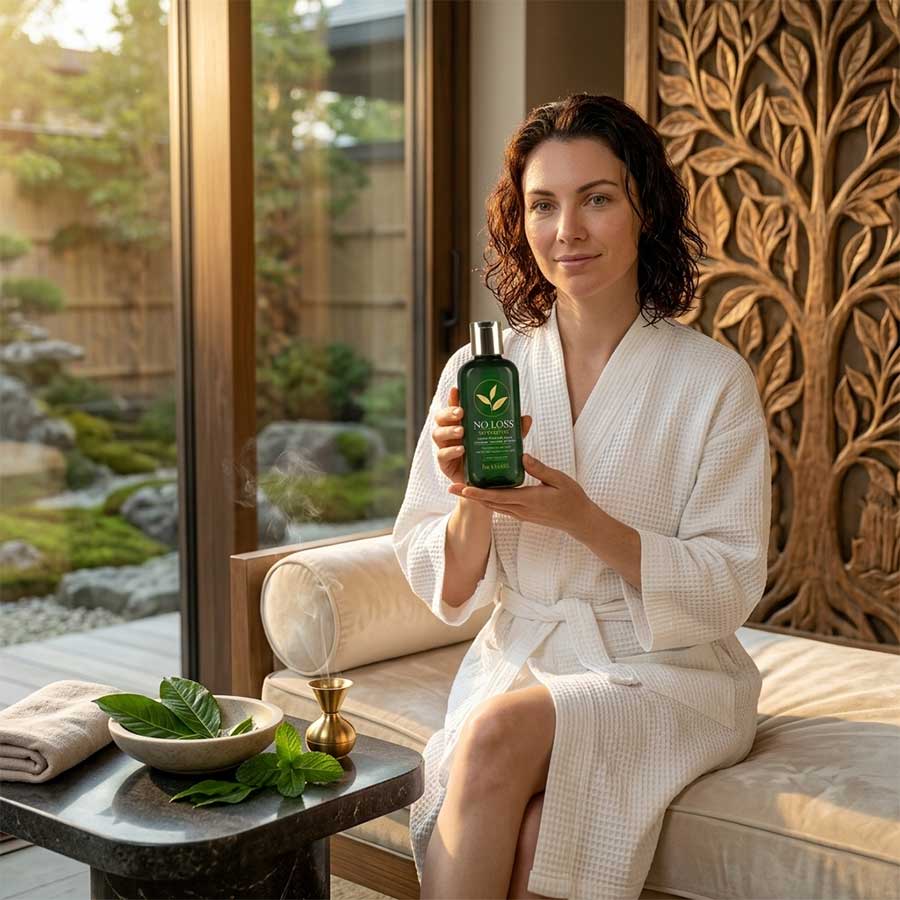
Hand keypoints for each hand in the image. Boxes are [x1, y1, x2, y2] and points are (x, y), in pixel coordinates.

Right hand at [432, 385, 531, 484]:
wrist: (484, 486)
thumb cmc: (490, 458)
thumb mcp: (504, 442)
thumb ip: (514, 431)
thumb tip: (526, 418)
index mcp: (462, 424)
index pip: (454, 407)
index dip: (453, 398)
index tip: (456, 389)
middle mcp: (450, 433)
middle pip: (441, 418)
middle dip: (448, 412)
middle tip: (461, 412)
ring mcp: (446, 448)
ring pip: (438, 434)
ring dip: (448, 430)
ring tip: (461, 431)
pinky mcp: (445, 464)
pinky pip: (442, 455)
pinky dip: (450, 451)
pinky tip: (461, 449)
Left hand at [447, 452, 595, 536]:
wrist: (579, 520)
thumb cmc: (571, 497)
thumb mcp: (558, 479)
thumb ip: (539, 469)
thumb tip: (522, 456)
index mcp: (528, 499)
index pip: (497, 496)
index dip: (478, 493)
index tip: (463, 488)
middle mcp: (521, 509)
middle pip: (490, 503)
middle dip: (470, 496)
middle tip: (452, 488)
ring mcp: (521, 514)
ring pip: (494, 507)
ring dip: (477, 499)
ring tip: (462, 490)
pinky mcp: (523, 515)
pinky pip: (502, 508)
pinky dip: (490, 501)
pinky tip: (484, 494)